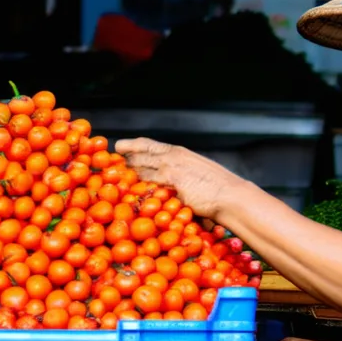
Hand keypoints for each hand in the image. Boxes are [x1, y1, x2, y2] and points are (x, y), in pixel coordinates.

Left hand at [114, 137, 243, 218]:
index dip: (132, 145)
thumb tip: (174, 183)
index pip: (149, 144)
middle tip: (109, 163)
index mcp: (179, 152)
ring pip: (139, 169)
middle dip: (122, 158)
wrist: (232, 196)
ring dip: (126, 175)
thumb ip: (183, 173)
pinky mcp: (171, 183)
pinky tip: (126, 194)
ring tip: (113, 179)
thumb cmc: (220, 188)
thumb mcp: (199, 172)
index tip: (119, 147)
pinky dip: (136, 189)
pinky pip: (147, 186)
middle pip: (139, 154)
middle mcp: (172, 156)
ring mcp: (170, 169)